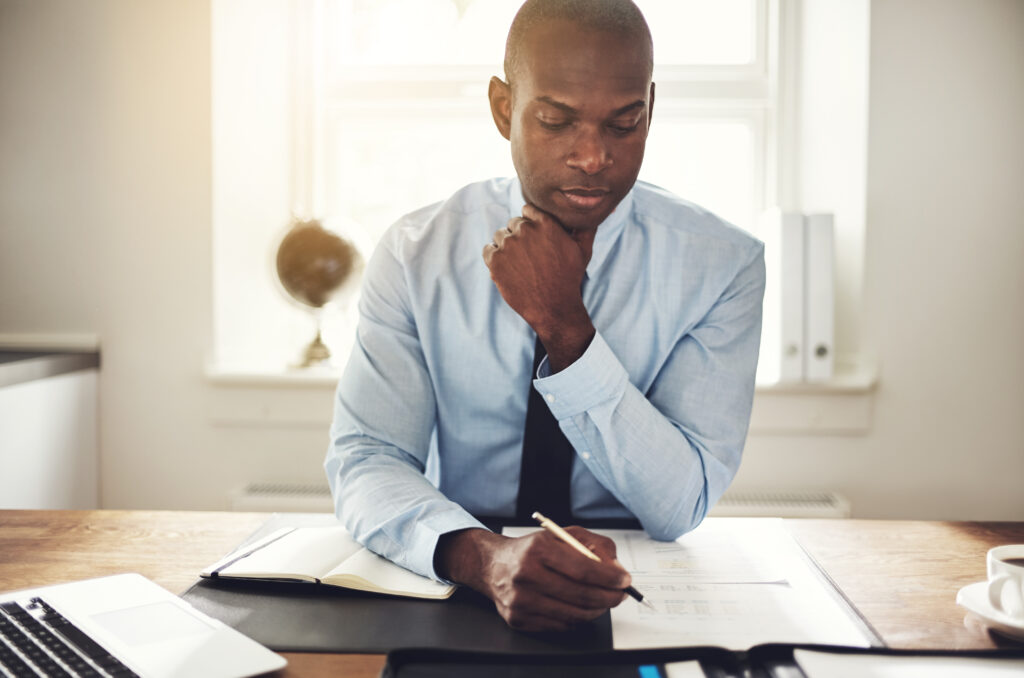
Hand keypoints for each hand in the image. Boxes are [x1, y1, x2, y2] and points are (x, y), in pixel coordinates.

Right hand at [436, 527, 630, 631]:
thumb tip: (616, 568)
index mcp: (537, 549)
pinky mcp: (518, 619)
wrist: (493, 565)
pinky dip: (576, 619)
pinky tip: (579, 607)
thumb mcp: (561, 535)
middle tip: (620, 594)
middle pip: (580, 595)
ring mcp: (520, 600)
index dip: (608, 578)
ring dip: (596, 610)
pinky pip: (560, 625)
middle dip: (608, 597)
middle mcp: (525, 574)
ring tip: (603, 601)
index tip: (624, 581)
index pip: (582, 569)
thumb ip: (593, 544)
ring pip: (573, 615)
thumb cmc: (531, 550)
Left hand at [482, 204, 595, 371]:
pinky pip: (488, 250)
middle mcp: (525, 230)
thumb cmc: (569, 278)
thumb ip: (587, 225)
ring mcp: (509, 244)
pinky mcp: (495, 260)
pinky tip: (509, 270)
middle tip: (530, 258)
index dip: (531, 225)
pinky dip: (494, 259)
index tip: (536, 241)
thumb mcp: (583, 250)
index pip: (527, 211)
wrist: (554, 308)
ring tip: (521, 266)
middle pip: (513, 223)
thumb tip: (604, 208)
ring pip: (500, 236)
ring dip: (506, 247)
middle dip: (519, 237)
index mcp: (545, 223)